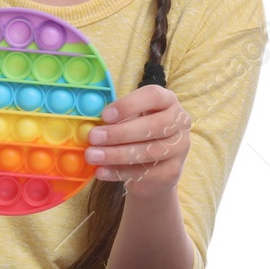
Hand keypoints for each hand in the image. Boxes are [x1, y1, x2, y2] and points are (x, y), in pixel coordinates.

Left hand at [84, 84, 190, 199]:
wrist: (154, 169)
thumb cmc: (138, 134)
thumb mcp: (130, 119)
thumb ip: (115, 119)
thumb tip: (89, 124)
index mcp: (167, 101)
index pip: (153, 96)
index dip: (129, 105)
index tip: (105, 115)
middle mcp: (179, 122)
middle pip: (153, 126)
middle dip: (120, 133)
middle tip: (94, 137)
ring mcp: (179, 148)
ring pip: (149, 151)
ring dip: (117, 154)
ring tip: (93, 156)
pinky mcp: (173, 171)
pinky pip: (145, 172)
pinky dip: (119, 172)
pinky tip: (101, 171)